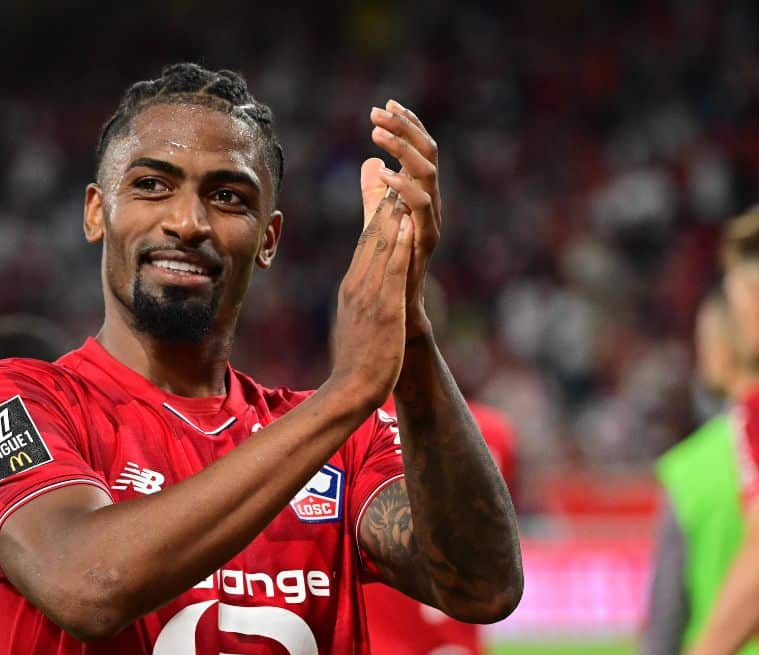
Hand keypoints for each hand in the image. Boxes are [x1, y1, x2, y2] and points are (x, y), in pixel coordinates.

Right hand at [328, 189, 413, 410]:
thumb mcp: (357, 320)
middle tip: (393, 161)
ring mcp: (369, 295)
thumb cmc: (356, 360)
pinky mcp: (383, 309)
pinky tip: (408, 221)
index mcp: (353, 285)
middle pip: (372, 233)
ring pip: (381, 243)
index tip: (387, 180)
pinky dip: (400, 242)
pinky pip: (392, 270)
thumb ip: (362, 295)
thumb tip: (361, 280)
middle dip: (383, 196)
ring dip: (392, 208)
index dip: (378, 207)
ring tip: (401, 177)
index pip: (367, 239)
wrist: (351, 390)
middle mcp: (358, 283)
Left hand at [362, 100, 441, 337]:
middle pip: (428, 155)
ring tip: (379, 135)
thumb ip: (375, 193)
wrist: (397, 312)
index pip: (420, 151)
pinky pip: (420, 209)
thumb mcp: (378, 222)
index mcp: (421, 197)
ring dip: (404, 150)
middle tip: (380, 111)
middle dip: (406, 129)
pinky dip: (404, 188)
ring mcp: (431, 223)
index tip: (387, 104)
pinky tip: (383, 174)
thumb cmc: (389, 268)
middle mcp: (431, 206)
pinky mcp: (425, 242)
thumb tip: (371, 162)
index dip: (408, 125)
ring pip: (428, 176)